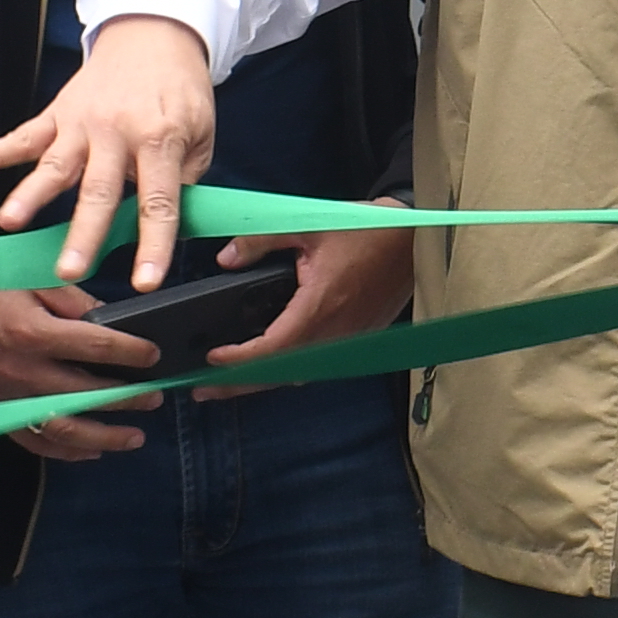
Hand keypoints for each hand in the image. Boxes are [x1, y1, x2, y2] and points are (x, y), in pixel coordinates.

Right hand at [0, 15, 220, 294]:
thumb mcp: (202, 133)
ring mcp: (82, 123)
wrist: (155, 33)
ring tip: (8, 222)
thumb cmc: (180, 90)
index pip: (157, 201)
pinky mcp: (57, 113)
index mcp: (160, 139)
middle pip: (98, 191)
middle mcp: (117, 133)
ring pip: (54, 165)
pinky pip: (24, 135)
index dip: (152, 244)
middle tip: (67, 269)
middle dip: (82, 233)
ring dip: (30, 195)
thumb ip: (185, 179)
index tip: (145, 280)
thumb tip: (170, 225)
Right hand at [0, 281, 162, 450]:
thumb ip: (75, 301)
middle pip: (86, 393)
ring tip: (136, 437)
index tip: (155, 355)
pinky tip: (93, 451)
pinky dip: (66, 452)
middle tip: (156, 398)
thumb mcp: (33, 281)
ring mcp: (8, 399)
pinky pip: (35, 442)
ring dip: (104, 436)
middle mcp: (22, 372)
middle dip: (127, 398)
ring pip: (64, 429)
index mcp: (33, 333)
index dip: (132, 352)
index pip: (97, 345)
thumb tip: (114, 322)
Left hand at [206, 221, 417, 368]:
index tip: (211, 360)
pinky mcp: (360, 341)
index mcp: (319, 307)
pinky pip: (320, 367)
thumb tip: (226, 259)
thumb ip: (262, 241)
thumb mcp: (308, 226)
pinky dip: (291, 372)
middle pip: (279, 375)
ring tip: (230, 383)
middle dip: (238, 386)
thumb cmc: (366, 231)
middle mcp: (335, 333)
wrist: (414, 240)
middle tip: (202, 390)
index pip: (271, 350)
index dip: (238, 361)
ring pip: (299, 375)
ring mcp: (349, 341)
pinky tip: (272, 367)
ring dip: (264, 382)